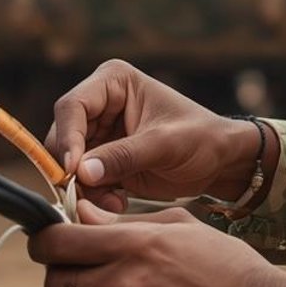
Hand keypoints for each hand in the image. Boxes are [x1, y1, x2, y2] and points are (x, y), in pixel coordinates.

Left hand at [28, 202, 285, 286]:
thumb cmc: (230, 268)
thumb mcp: (183, 228)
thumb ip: (126, 222)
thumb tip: (80, 215)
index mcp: (136, 244)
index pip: (57, 243)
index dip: (44, 243)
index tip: (49, 245)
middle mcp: (127, 284)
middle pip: (55, 285)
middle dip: (62, 278)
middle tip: (83, 276)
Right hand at [47, 59, 264, 209]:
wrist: (221, 162)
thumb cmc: (202, 139)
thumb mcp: (166, 145)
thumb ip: (124, 156)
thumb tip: (80, 172)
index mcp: (114, 82)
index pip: (72, 106)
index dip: (67, 138)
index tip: (72, 170)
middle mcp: (100, 104)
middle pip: (63, 136)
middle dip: (73, 169)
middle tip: (88, 195)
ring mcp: (99, 133)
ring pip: (69, 162)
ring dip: (84, 187)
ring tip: (113, 204)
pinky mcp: (103, 159)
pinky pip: (83, 179)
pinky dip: (94, 195)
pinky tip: (118, 204)